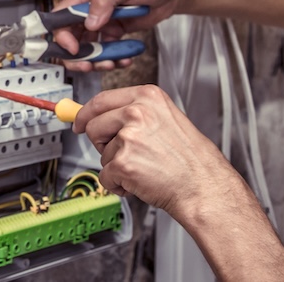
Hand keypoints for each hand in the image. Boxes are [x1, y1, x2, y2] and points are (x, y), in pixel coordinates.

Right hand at [53, 0, 182, 71]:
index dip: (62, 35)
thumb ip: (104, 1)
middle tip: (89, 64)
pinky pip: (107, 51)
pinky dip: (113, 59)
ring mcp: (102, 22)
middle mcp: (90, 9)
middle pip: (71, 37)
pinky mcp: (114, 32)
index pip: (62, 17)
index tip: (74, 49)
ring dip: (96, 60)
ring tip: (111, 63)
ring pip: (88, 48)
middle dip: (77, 55)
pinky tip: (124, 59)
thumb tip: (90, 21)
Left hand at [73, 84, 237, 217]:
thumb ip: (136, 113)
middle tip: (123, 155)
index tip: (79, 122)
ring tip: (145, 168)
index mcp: (148, 97)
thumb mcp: (167, 119)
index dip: (86, 114)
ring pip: (102, 154)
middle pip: (93, 125)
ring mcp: (128, 137)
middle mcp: (137, 112)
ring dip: (117, 166)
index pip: (101, 100)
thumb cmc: (191, 159)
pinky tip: (141, 182)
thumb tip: (101, 116)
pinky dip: (119, 185)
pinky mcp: (123, 163)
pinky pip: (105, 177)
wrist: (204, 187)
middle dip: (102, 144)